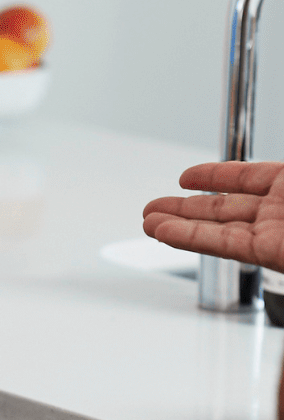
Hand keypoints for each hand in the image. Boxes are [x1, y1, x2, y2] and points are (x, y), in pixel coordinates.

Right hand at [143, 160, 283, 272]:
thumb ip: (272, 171)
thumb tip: (240, 164)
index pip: (245, 179)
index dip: (212, 176)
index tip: (185, 179)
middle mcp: (281, 213)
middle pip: (225, 209)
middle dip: (185, 208)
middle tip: (155, 209)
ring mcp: (276, 235)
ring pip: (220, 230)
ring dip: (179, 226)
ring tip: (148, 224)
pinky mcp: (273, 255)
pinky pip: (227, 246)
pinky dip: (192, 239)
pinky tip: (166, 233)